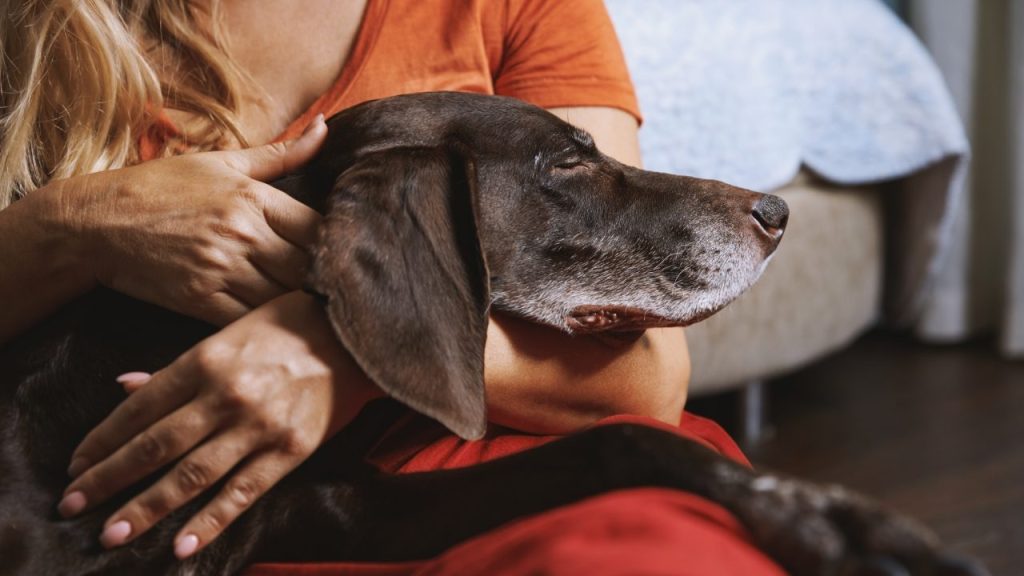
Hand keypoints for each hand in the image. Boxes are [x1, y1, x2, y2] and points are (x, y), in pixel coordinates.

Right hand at [45, 116, 327, 325]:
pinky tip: (278, 325)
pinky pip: (249, 320)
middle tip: (339, 291)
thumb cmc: (162, 187)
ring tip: (316, 312)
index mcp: (253, 197)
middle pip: (309, 268)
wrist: (96, 222)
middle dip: (325, 282)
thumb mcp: (222, 162)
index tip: (346, 256)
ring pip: (283, 299)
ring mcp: (221, 268)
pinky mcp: (199, 300)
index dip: (339, 247)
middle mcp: (242, 233)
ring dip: (300, 307)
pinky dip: (266, 325)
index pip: (320, 228)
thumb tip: (327, 126)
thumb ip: (281, 153)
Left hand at [57, 291, 381, 558]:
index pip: (139, 409)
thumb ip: (177, 368)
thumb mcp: (226, 334)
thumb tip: (125, 388)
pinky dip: (211, 521)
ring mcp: (258, 426)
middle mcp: (226, 396)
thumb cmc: (288, 329)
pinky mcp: (290, 450)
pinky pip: (242, 493)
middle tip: (73, 506)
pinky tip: (181, 545)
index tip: (76, 466)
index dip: (102, 440)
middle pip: (155, 445)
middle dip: (109, 479)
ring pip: (191, 475)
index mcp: (206, 362)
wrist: (354, 337)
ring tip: (112, 534)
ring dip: (146, 507)